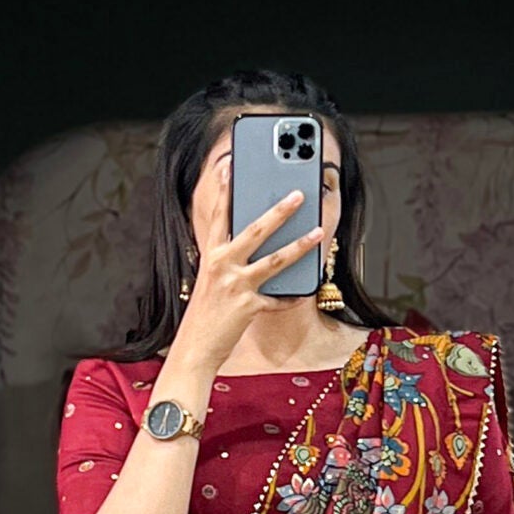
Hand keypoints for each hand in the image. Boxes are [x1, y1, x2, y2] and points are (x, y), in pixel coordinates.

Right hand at [171, 192, 326, 372]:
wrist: (195, 348)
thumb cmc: (205, 314)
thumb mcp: (212, 280)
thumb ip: (230, 261)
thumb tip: (258, 246)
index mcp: (211, 255)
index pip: (220, 215)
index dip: (226, 189)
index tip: (232, 166)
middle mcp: (222, 266)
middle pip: (255, 230)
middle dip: (280, 210)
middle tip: (298, 194)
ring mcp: (236, 286)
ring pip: (274, 260)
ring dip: (300, 245)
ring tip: (318, 232)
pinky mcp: (249, 307)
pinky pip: (277, 300)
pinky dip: (291, 297)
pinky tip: (303, 292)